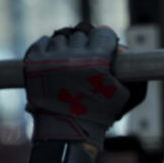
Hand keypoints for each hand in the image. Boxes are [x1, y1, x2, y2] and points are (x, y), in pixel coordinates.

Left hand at [24, 22, 144, 150]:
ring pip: (61, 37)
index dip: (106, 39)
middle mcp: (73, 56)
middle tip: (86, 59)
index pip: (103, 32)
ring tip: (69, 62)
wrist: (66, 130)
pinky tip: (54, 60)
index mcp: (97, 60)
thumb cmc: (99, 114)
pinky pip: (42, 42)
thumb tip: (124, 49)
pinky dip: (48, 48)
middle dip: (86, 44)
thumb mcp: (126, 93)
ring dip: (67, 46)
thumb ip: (131, 70)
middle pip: (82, 33)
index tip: (105, 47)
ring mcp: (50, 58)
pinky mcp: (33, 63)